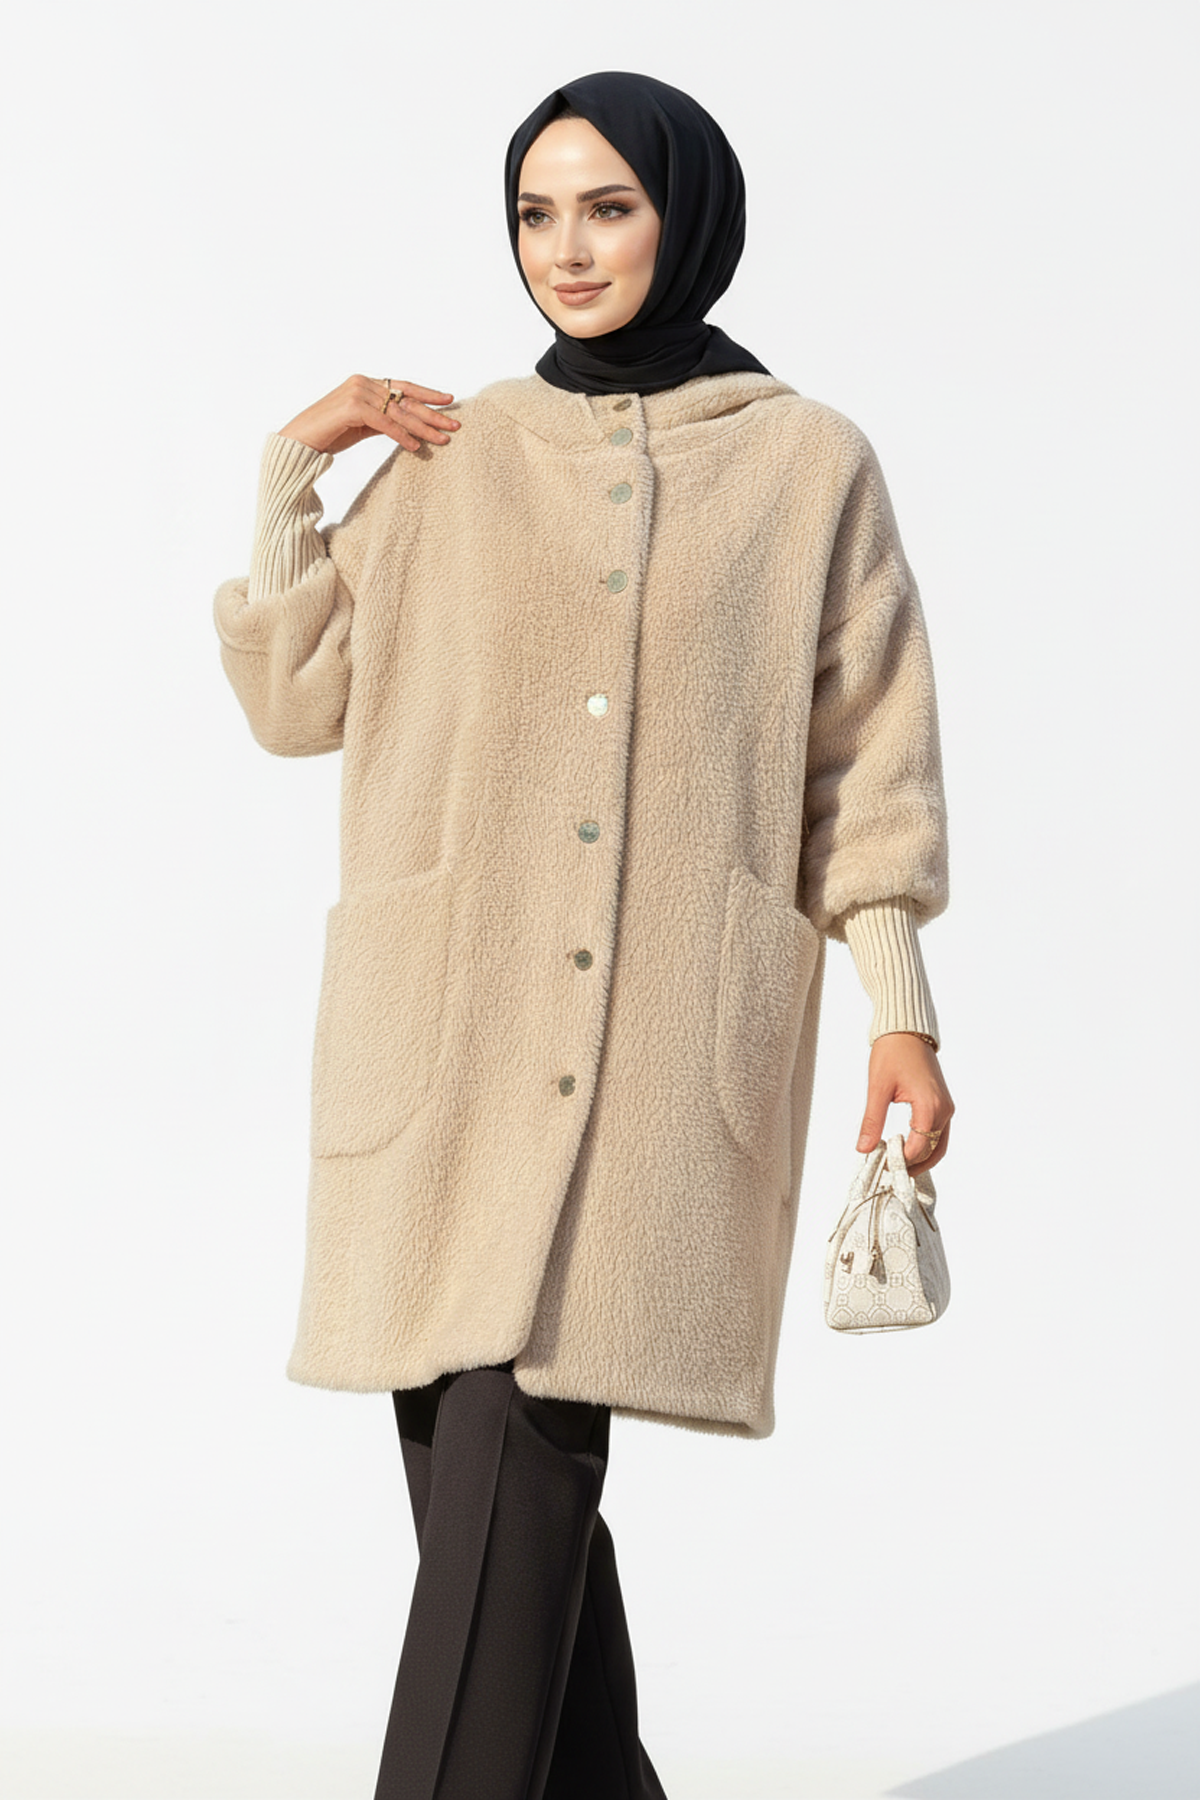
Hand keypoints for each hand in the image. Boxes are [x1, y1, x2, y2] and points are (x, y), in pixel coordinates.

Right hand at [278, 374, 461, 455]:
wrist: (299, 441)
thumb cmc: (329, 434)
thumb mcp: (362, 425)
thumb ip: (383, 420)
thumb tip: (408, 426)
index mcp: (366, 382)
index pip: (404, 387)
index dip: (427, 394)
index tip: (449, 400)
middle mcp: (363, 382)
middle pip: (406, 399)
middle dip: (433, 413)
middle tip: (456, 425)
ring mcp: (357, 392)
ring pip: (399, 412)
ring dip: (423, 427)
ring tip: (444, 439)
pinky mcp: (352, 407)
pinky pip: (385, 423)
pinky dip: (402, 435)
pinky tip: (416, 447)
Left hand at [856, 1032, 953, 1174]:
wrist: (907, 1030)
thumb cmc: (893, 1052)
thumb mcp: (878, 1087)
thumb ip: (872, 1121)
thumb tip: (864, 1148)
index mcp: (930, 1106)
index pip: (918, 1148)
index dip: (900, 1161)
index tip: (881, 1165)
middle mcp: (944, 1109)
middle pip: (933, 1151)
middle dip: (913, 1165)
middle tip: (889, 1171)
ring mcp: (946, 1107)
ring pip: (939, 1145)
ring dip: (922, 1158)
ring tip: (898, 1164)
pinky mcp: (943, 1103)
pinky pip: (939, 1133)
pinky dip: (927, 1145)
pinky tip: (907, 1147)